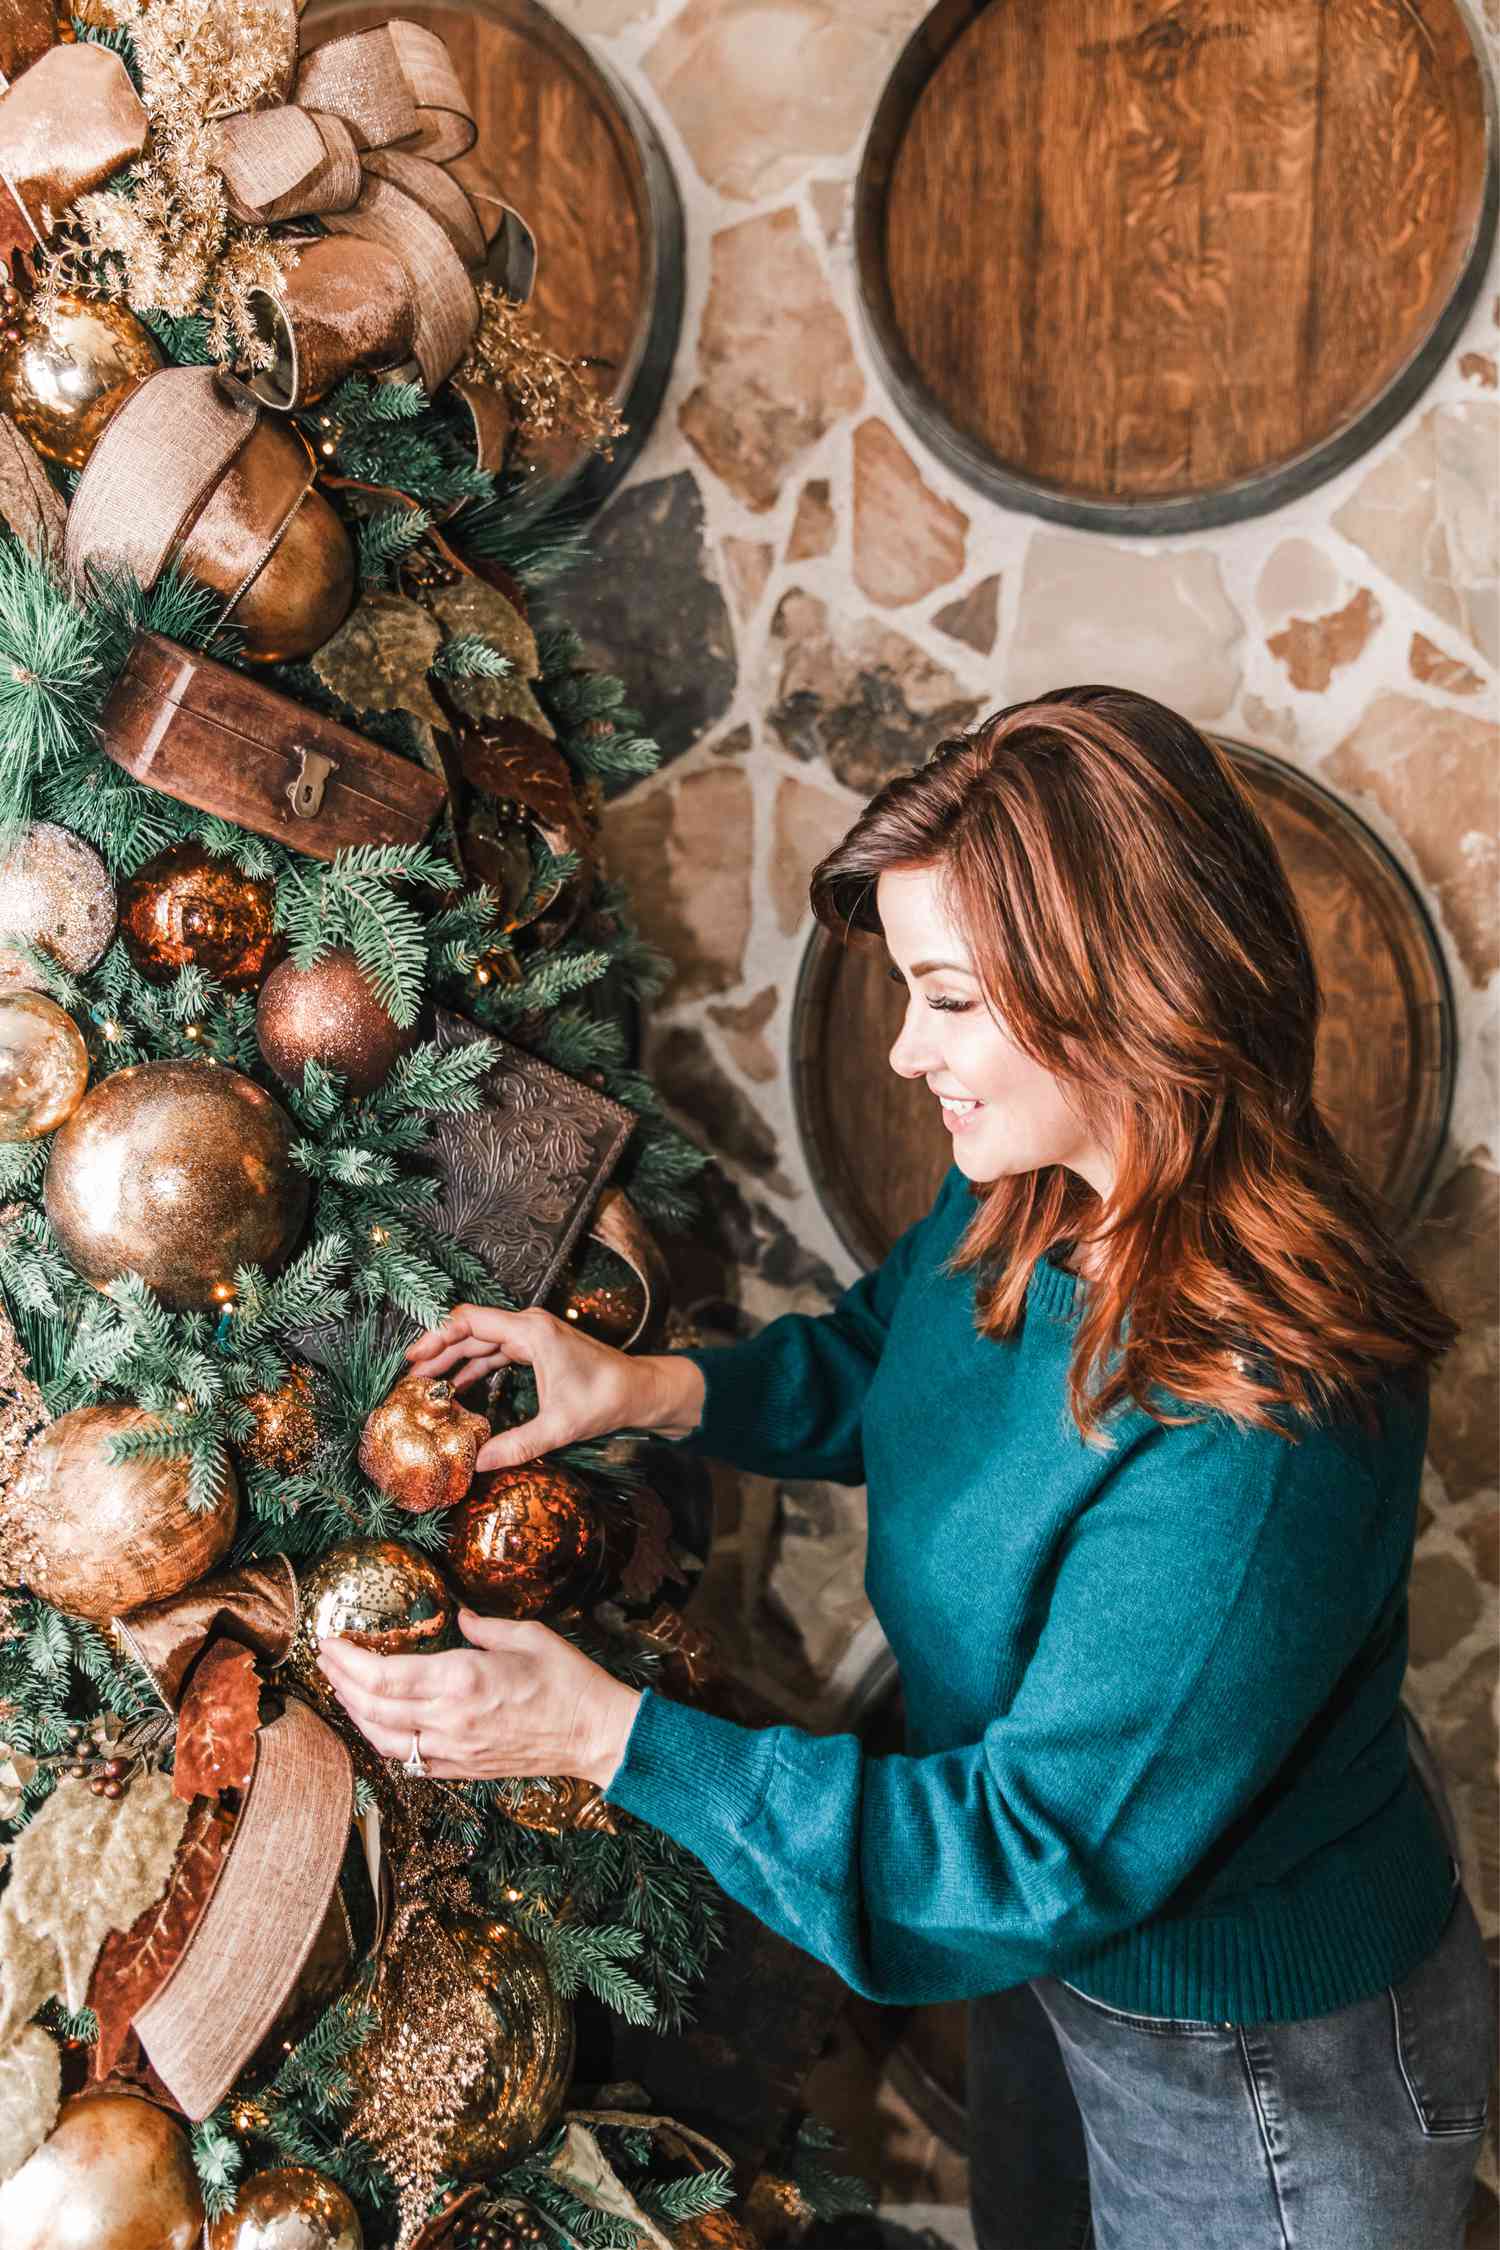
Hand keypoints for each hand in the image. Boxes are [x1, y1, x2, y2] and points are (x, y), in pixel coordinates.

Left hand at [315, 1607, 641, 1789]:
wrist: (594, 1735)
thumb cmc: (568, 1681)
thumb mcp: (528, 1636)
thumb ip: (484, 1627)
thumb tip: (459, 1616)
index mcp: (462, 1680)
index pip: (384, 1675)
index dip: (347, 1661)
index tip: (330, 1642)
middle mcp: (449, 1720)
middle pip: (373, 1707)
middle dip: (340, 1682)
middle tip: (325, 1660)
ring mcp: (453, 1750)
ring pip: (382, 1740)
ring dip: (354, 1713)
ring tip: (342, 1688)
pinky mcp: (462, 1769)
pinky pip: (408, 1761)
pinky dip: (382, 1741)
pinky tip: (376, 1723)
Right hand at [403, 1303, 703, 1468]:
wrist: (639, 1391)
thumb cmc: (605, 1400)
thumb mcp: (559, 1427)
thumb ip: (516, 1445)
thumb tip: (477, 1465)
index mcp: (531, 1333)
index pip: (471, 1321)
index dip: (437, 1337)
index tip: (414, 1359)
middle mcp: (529, 1326)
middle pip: (470, 1330)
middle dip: (438, 1352)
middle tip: (409, 1378)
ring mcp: (534, 1336)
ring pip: (482, 1342)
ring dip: (454, 1361)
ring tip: (425, 1385)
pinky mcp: (538, 1348)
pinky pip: (497, 1352)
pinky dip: (475, 1367)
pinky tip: (458, 1389)